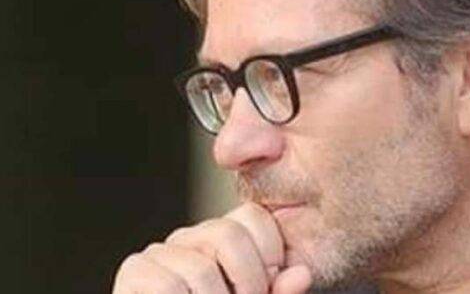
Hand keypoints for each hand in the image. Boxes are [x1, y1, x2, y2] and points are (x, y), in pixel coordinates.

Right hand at [112, 202, 311, 293]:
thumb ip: (277, 293)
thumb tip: (302, 275)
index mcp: (223, 239)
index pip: (255, 216)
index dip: (271, 255)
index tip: (268, 288)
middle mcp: (191, 237)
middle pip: (229, 235)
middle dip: (249, 283)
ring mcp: (160, 252)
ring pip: (202, 270)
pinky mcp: (134, 272)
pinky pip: (170, 287)